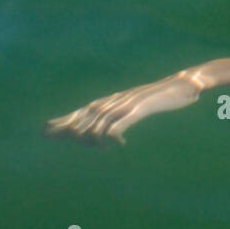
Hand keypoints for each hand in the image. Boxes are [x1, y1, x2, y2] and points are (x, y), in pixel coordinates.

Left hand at [44, 72, 202, 145]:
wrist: (186, 82)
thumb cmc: (164, 96)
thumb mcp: (139, 105)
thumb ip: (123, 113)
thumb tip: (110, 128)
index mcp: (115, 100)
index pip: (83, 110)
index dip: (63, 120)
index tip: (43, 129)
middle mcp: (116, 100)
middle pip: (86, 115)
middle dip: (66, 126)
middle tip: (48, 136)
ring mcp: (128, 104)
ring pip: (99, 120)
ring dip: (91, 135)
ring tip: (91, 146)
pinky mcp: (141, 108)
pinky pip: (121, 122)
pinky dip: (114, 134)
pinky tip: (117, 144)